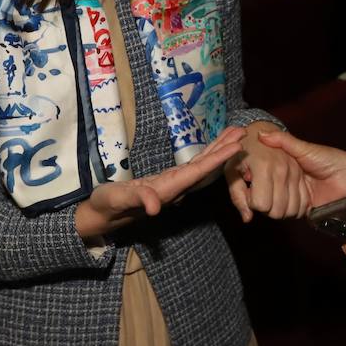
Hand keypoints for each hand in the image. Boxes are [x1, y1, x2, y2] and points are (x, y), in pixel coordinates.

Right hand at [73, 127, 244, 239]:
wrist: (102, 213)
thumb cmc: (108, 204)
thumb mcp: (118, 199)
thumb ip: (137, 200)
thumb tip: (155, 207)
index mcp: (168, 189)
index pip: (198, 172)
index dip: (218, 159)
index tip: (236, 147)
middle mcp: (175, 187)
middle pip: (206, 167)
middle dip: (224, 150)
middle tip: (243, 132)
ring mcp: (173, 184)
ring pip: (201, 165)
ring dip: (218, 149)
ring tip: (234, 134)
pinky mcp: (168, 180)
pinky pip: (194, 165)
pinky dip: (206, 154)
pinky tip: (214, 147)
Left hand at [224, 122, 308, 221]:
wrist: (259, 131)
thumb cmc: (241, 152)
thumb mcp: (231, 171)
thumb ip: (237, 195)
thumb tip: (247, 219)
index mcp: (264, 168)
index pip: (261, 205)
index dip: (252, 204)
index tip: (249, 192)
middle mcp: (283, 170)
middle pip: (277, 211)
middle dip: (265, 209)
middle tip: (259, 195)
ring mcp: (295, 172)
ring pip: (291, 210)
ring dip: (280, 210)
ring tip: (270, 197)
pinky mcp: (302, 175)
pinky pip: (303, 203)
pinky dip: (293, 207)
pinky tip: (282, 199)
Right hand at [256, 130, 345, 210]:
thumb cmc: (329, 159)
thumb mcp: (304, 148)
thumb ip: (283, 141)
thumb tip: (260, 133)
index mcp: (287, 166)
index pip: (265, 174)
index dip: (256, 176)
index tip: (248, 175)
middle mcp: (288, 182)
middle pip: (268, 191)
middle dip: (265, 190)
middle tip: (261, 186)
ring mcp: (295, 196)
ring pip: (277, 203)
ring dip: (277, 200)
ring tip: (280, 193)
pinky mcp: (303, 209)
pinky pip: (290, 212)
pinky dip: (288, 209)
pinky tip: (287, 203)